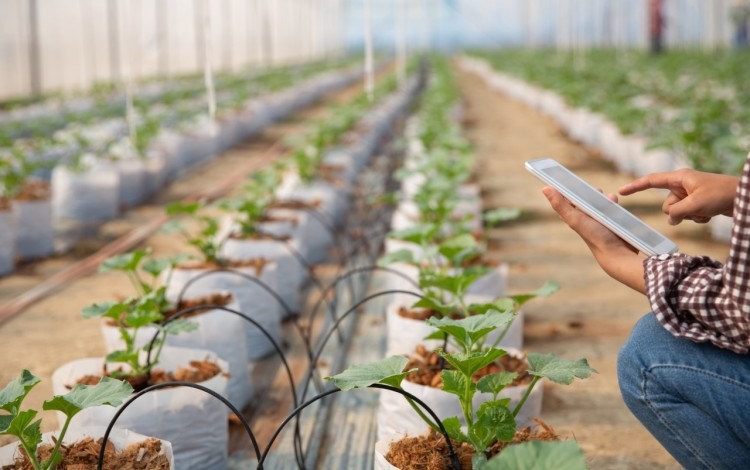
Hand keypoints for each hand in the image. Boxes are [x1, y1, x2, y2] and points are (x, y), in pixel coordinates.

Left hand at [542, 187, 645, 292]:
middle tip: (595, 191)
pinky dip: (613, 202)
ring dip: (603, 196)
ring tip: (608, 198)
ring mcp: (598, 218)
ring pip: (599, 200)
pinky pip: (611, 205)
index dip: (568, 189)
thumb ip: (560, 205)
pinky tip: (615, 202)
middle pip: (585, 197)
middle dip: (590, 191)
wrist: (616, 252)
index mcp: (573, 216)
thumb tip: (545, 188)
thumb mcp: (575, 219)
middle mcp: (584, 217)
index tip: (571, 180)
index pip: (567, 198)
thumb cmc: (594, 237)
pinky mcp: (611, 219)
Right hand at [619, 169, 738, 224]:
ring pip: (677, 212)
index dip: (635, 187)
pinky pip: (688, 215)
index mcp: (679, 178)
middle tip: (694, 209)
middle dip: (678, 212)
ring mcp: (690, 194)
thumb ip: (676, 212)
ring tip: (705, 212)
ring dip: (689, 216)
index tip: (621, 192)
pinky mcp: (698, 202)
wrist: (744, 198)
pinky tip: (709, 214)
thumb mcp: (694, 205)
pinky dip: (696, 217)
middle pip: (667, 204)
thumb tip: (671, 220)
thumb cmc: (721, 194)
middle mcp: (683, 185)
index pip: (651, 181)